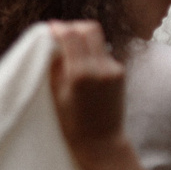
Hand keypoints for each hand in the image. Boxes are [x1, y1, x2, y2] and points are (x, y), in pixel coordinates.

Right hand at [49, 20, 128, 169]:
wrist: (101, 141)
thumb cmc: (70, 122)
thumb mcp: (56, 93)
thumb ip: (56, 64)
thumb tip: (54, 40)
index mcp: (81, 73)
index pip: (71, 35)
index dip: (59, 28)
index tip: (50, 28)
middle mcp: (101, 68)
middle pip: (90, 29)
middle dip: (74, 28)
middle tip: (61, 35)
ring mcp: (114, 69)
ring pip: (98, 40)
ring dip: (83, 40)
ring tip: (70, 52)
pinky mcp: (121, 72)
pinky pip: (104, 54)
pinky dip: (92, 54)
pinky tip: (83, 66)